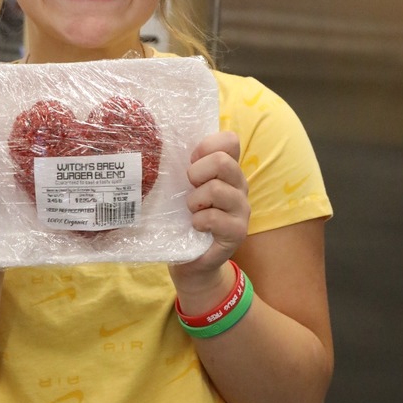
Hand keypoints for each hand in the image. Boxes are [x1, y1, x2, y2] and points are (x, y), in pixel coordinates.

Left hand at [169, 131, 249, 296]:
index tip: (191, 161)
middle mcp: (239, 185)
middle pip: (223, 161)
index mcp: (227, 170)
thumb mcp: (182, 189)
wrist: (192, 261)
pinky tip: (195, 226)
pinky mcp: (238, 232)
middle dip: (196, 173)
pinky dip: (198, 221)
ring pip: (216, 189)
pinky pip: (214, 217)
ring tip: (191, 210)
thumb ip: (183, 168)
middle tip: (188, 188)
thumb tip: (161, 146)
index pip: (230, 140)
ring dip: (194, 200)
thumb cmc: (183, 219)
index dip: (207, 146)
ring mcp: (242, 209)